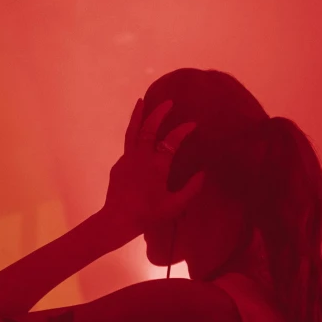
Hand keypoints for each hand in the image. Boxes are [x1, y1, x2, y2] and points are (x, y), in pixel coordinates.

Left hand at [103, 98, 203, 236]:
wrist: (118, 220)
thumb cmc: (149, 214)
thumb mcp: (175, 206)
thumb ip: (191, 189)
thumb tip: (202, 174)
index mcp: (157, 165)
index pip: (172, 140)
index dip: (183, 130)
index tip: (193, 123)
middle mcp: (141, 157)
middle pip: (148, 128)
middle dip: (159, 113)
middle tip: (168, 102)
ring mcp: (127, 159)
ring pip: (132, 131)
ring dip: (138, 115)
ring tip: (141, 101)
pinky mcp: (118, 165)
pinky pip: (128, 145)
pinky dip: (134, 135)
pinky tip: (138, 137)